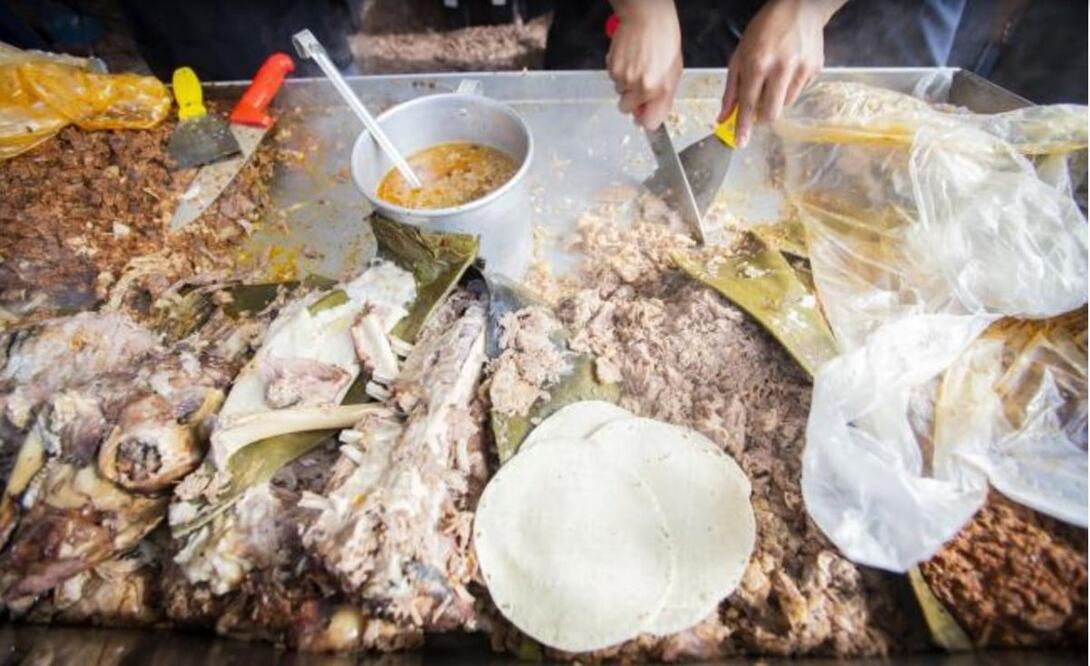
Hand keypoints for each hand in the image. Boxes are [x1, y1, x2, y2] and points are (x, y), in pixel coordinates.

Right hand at [607, 0, 682, 130]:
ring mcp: (624, 78)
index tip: (644, 115)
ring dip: (626, 84)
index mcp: (660, 90)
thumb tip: (650, 115)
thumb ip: (663, 98)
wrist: (647, 18)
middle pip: (627, 109)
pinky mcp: (612, 68)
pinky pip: (613, 78)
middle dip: (632, 100)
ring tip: (637, 64)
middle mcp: (641, 87)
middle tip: (640, 83)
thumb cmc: (664, 40)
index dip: (645, 119)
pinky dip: (619, 72)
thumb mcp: (674, 73)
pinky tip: (629, 58)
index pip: (649, 123)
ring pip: (619, 92)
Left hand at [719, 0, 846, 145]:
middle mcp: (781, 68)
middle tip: (758, 109)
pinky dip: (790, 87)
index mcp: (758, 64)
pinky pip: (800, 91)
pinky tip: (788, 69)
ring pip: (786, 104)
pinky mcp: (815, 68)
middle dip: (762, 117)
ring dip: (776, 100)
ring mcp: (801, 69)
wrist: (800, 7)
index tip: (740, 143)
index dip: (744, 126)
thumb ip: (731, 89)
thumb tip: (724, 117)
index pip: (749, 104)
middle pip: (772, 113)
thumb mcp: (740, 55)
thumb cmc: (764, 30)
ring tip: (774, 79)